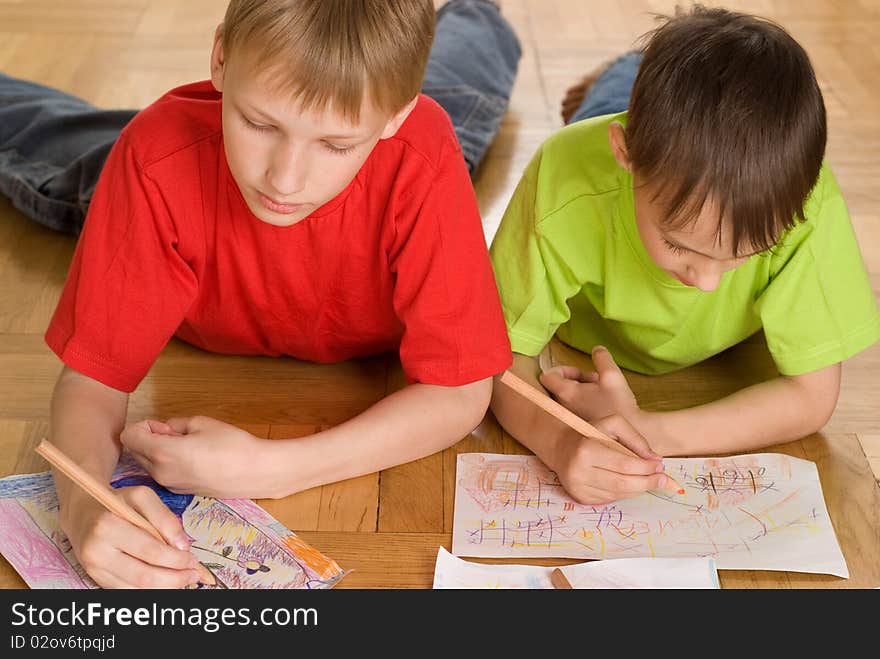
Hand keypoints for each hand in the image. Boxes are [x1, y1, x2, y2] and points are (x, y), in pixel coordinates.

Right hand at [59, 486, 202, 588]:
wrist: (83, 513)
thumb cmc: (117, 502)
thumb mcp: (142, 497)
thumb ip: (165, 519)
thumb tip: (182, 547)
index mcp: (108, 526)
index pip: (150, 551)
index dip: (176, 560)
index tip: (193, 561)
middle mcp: (96, 551)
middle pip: (143, 576)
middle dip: (173, 579)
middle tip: (192, 575)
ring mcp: (93, 569)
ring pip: (135, 589)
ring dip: (163, 588)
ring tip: (182, 580)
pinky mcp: (94, 578)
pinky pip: (125, 591)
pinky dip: (148, 590)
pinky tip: (164, 583)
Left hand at [120, 417, 282, 498]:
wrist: (257, 473)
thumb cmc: (233, 445)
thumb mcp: (202, 423)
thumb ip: (175, 424)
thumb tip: (164, 430)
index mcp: (163, 453)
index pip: (128, 437)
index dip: (144, 426)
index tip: (164, 426)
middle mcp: (160, 473)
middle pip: (136, 452)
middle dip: (149, 439)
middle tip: (178, 435)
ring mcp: (170, 486)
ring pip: (148, 464)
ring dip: (158, 453)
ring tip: (188, 448)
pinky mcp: (181, 493)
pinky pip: (163, 475)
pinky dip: (169, 465)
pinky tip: (194, 461)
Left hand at [539, 346, 638, 421]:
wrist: (630, 435)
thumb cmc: (619, 405)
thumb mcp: (612, 376)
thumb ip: (602, 359)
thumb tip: (597, 349)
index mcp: (566, 393)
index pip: (548, 376)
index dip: (563, 369)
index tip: (580, 373)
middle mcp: (561, 407)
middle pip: (558, 387)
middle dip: (576, 380)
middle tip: (595, 381)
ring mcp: (568, 420)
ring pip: (567, 400)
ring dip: (581, 392)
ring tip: (601, 393)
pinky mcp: (577, 429)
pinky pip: (573, 412)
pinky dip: (583, 405)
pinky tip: (601, 407)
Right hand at [548, 414, 667, 504]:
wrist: (562, 447)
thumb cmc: (591, 434)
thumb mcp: (612, 424)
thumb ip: (635, 438)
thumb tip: (655, 459)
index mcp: (586, 450)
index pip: (624, 465)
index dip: (646, 468)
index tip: (660, 466)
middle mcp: (579, 471)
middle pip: (622, 483)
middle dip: (647, 482)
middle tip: (663, 479)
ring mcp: (578, 487)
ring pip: (618, 494)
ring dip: (638, 489)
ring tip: (649, 480)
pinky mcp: (579, 497)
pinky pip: (609, 499)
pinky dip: (624, 493)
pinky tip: (630, 484)